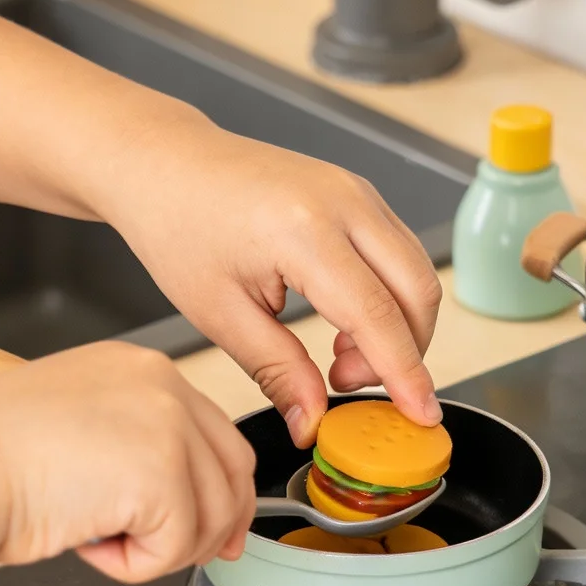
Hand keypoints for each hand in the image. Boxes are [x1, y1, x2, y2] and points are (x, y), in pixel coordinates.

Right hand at [0, 343, 258, 582]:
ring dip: (158, 548)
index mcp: (136, 368)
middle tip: (198, 557)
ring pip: (208, 516)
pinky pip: (175, 547)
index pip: (210, 429)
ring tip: (96, 541)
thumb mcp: (73, 428)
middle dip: (218, 523)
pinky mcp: (162, 474)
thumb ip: (128, 448)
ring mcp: (167, 424)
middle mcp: (160, 384)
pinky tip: (86, 544)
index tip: (213, 525)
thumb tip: (176, 499)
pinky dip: (134, 567)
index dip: (219, 487)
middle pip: (232, 467)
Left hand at [105, 128, 442, 445]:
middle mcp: (343, 201)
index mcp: (303, 231)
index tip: (420, 415)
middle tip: (347, 383)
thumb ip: (278, 372)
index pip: (377, 315)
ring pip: (417, 271)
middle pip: (418, 291)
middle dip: (404, 353)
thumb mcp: (220, 314)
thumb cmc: (179, 226)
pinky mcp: (357, 193)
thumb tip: (312, 421)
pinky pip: (400, 252)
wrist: (165, 165)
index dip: (404, 373)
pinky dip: (391, 297)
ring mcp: (356, 191)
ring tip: (338, 356)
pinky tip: (345, 322)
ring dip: (399, 327)